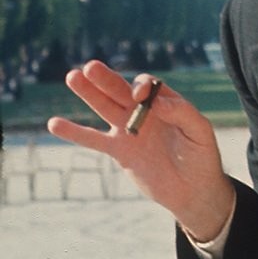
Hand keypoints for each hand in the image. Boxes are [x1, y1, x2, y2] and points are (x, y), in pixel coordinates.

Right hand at [49, 61, 235, 240]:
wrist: (193, 191)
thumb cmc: (202, 157)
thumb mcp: (200, 132)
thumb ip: (181, 113)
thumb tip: (157, 103)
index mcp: (166, 103)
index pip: (148, 86)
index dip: (141, 87)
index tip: (139, 97)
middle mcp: (145, 112)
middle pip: (121, 90)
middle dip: (106, 79)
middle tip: (90, 67)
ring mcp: (130, 130)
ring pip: (105, 107)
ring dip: (88, 93)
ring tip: (72, 76)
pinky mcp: (119, 151)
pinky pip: (94, 140)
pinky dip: (74, 132)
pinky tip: (54, 124)